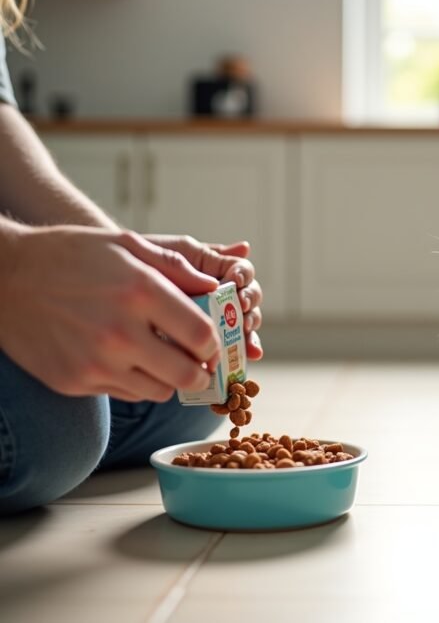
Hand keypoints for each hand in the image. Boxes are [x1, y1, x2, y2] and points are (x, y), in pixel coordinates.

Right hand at [0, 226, 221, 401]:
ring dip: (170, 379)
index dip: (215, 343)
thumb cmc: (72, 254)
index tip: (213, 342)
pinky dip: (137, 383)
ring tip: (165, 360)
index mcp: (140, 293)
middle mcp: (120, 333)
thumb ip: (177, 267)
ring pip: (159, 391)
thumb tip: (216, 287)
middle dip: (202, 371)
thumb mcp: (127, 245)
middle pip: (187, 374)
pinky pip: (125, 395)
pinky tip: (130, 361)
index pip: (201, 335)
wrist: (4, 277)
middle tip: (200, 364)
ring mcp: (95, 363)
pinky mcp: (75, 383)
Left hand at [145, 235, 262, 359]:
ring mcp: (213, 320)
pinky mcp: (202, 344)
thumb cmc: (137, 264)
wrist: (104, 287)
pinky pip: (226, 349)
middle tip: (239, 311)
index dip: (243, 277)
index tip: (235, 281)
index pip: (243, 272)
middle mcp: (220, 295)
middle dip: (248, 308)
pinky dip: (238, 354)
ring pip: (243, 327)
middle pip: (248, 302)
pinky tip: (244, 359)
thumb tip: (244, 248)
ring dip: (248, 334)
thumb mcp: (168, 255)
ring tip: (245, 341)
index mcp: (216, 269)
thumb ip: (204, 256)